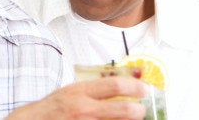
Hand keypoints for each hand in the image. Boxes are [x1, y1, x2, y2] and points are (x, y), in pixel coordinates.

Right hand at [7, 76, 147, 119]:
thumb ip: (96, 88)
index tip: (144, 90)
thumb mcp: (72, 91)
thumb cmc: (54, 109)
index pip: (116, 86)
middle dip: (139, 111)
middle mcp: (83, 109)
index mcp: (81, 92)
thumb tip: (126, 83)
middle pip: (124, 110)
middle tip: (142, 110)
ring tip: (131, 119)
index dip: (135, 88)